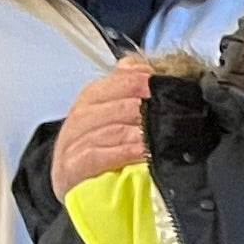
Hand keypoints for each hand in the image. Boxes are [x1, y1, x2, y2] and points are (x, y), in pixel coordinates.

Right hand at [48, 61, 160, 198]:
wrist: (69, 178)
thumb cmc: (97, 145)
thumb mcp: (113, 112)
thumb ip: (128, 87)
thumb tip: (141, 65)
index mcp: (93, 97)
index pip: (121, 81)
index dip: (145, 82)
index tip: (169, 87)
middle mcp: (81, 115)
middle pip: (117, 105)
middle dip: (147, 109)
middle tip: (174, 114)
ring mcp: (73, 142)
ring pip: (110, 129)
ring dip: (139, 132)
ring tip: (163, 135)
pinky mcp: (71, 167)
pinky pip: (98, 155)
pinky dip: (122, 153)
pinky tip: (143, 154)